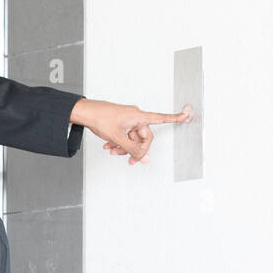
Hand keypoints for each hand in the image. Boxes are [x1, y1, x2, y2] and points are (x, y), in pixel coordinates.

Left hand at [72, 99, 192, 164]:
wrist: (86, 112)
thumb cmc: (101, 118)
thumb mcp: (118, 138)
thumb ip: (132, 150)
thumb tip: (144, 158)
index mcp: (139, 116)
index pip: (161, 118)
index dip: (175, 118)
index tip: (186, 115)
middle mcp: (136, 117)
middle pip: (144, 137)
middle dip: (135, 149)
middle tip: (129, 160)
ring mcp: (129, 119)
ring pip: (133, 138)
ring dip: (124, 147)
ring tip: (113, 151)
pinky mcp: (122, 122)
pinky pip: (126, 135)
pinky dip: (119, 142)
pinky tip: (109, 146)